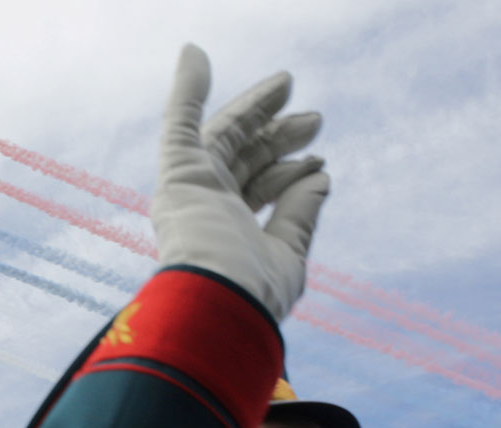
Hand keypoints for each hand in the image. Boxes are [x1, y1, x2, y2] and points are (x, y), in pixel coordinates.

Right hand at [152, 44, 330, 321]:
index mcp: (228, 232)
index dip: (290, 172)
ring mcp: (191, 189)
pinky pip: (180, 121)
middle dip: (279, 134)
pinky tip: (195, 54)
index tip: (320, 160)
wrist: (222, 300)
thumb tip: (322, 176)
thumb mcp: (289, 252)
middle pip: (246, 158)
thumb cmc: (254, 293)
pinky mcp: (179, 173)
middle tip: (314, 119)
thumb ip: (300, 214)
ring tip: (288, 84)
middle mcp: (206, 209)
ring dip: (254, 108)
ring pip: (224, 135)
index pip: (261, 189)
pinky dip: (186, 87)